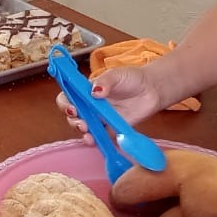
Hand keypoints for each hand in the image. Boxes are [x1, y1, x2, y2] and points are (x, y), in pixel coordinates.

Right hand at [53, 65, 167, 131]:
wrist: (151, 90)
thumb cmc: (132, 78)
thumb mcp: (117, 75)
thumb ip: (105, 82)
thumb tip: (94, 91)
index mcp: (86, 90)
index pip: (68, 97)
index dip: (65, 104)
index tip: (72, 108)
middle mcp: (90, 106)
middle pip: (72, 115)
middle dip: (73, 120)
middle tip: (82, 123)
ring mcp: (100, 119)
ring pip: (84, 128)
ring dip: (82, 132)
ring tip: (87, 133)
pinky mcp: (111, 130)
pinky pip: (99, 137)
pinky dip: (95, 141)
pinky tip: (95, 141)